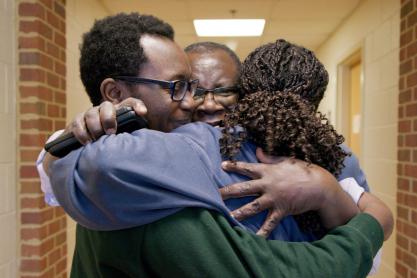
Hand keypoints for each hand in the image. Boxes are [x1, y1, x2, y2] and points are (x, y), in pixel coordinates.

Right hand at [66, 98, 146, 144]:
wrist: (88, 148)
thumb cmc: (112, 143)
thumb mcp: (124, 139)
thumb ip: (132, 136)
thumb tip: (140, 141)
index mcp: (119, 112)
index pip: (130, 103)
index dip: (137, 105)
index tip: (142, 113)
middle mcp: (105, 110)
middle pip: (106, 106)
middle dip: (108, 118)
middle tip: (111, 132)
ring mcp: (90, 114)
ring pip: (91, 113)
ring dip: (94, 127)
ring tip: (97, 139)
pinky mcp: (77, 122)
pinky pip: (78, 123)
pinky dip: (82, 133)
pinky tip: (87, 142)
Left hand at [220, 148, 357, 236]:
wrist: (320, 186)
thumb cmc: (303, 170)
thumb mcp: (286, 160)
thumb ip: (269, 157)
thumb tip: (257, 150)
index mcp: (267, 171)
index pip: (247, 167)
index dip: (234, 165)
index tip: (222, 165)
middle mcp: (267, 185)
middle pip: (243, 189)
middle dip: (228, 192)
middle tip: (214, 195)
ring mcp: (273, 198)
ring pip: (252, 207)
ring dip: (238, 213)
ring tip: (226, 217)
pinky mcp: (281, 210)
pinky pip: (269, 223)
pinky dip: (262, 232)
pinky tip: (254, 240)